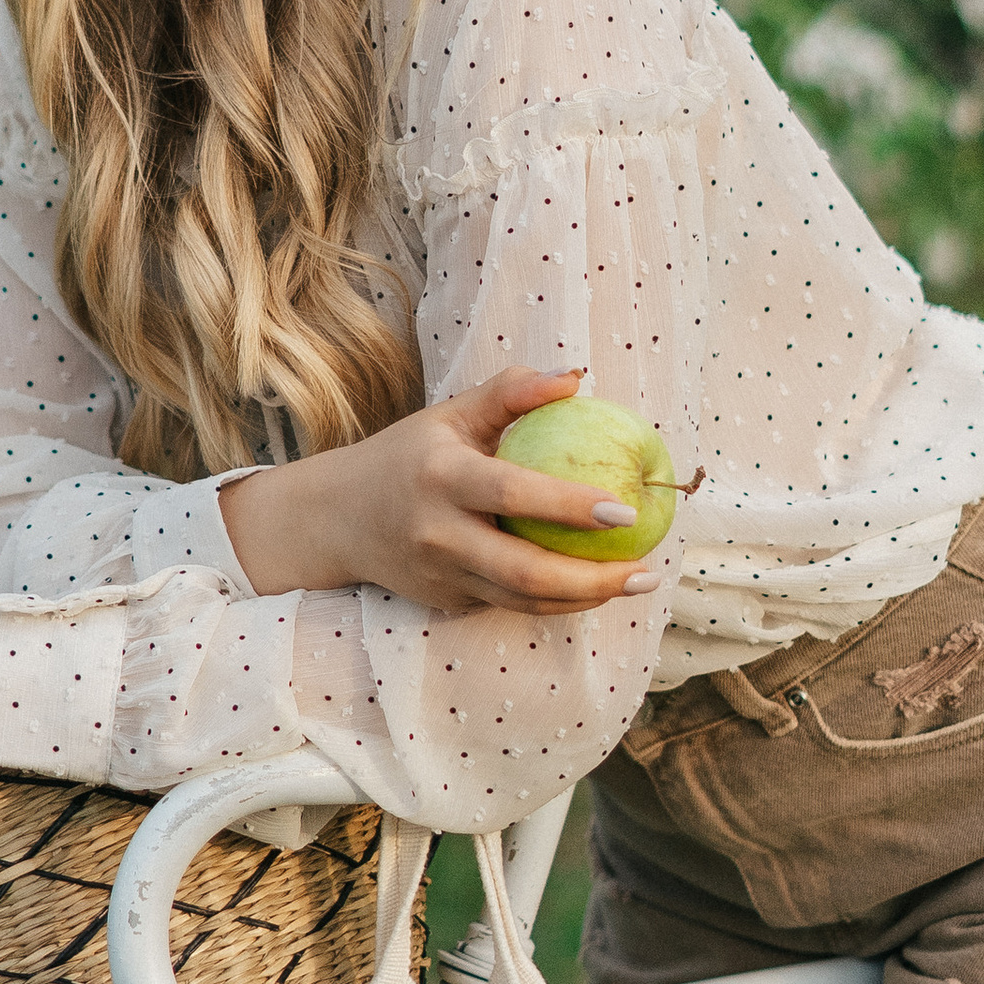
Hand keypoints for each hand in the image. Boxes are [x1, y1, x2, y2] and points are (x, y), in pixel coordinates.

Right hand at [218, 368, 668, 617]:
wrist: (339, 518)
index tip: (624, 511)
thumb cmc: (410, 456)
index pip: (512, 495)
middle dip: (593, 580)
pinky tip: (594, 586)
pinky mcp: (447, 601)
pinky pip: (511, 605)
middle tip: (645, 571)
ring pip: (524, 600)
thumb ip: (512, 392)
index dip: (569, 506)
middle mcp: (438, 533)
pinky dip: (557, 600)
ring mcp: (442, 575)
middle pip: (524, 572)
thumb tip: (576, 379)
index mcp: (441, 477)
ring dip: (585, 598)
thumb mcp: (452, 414)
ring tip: (634, 581)